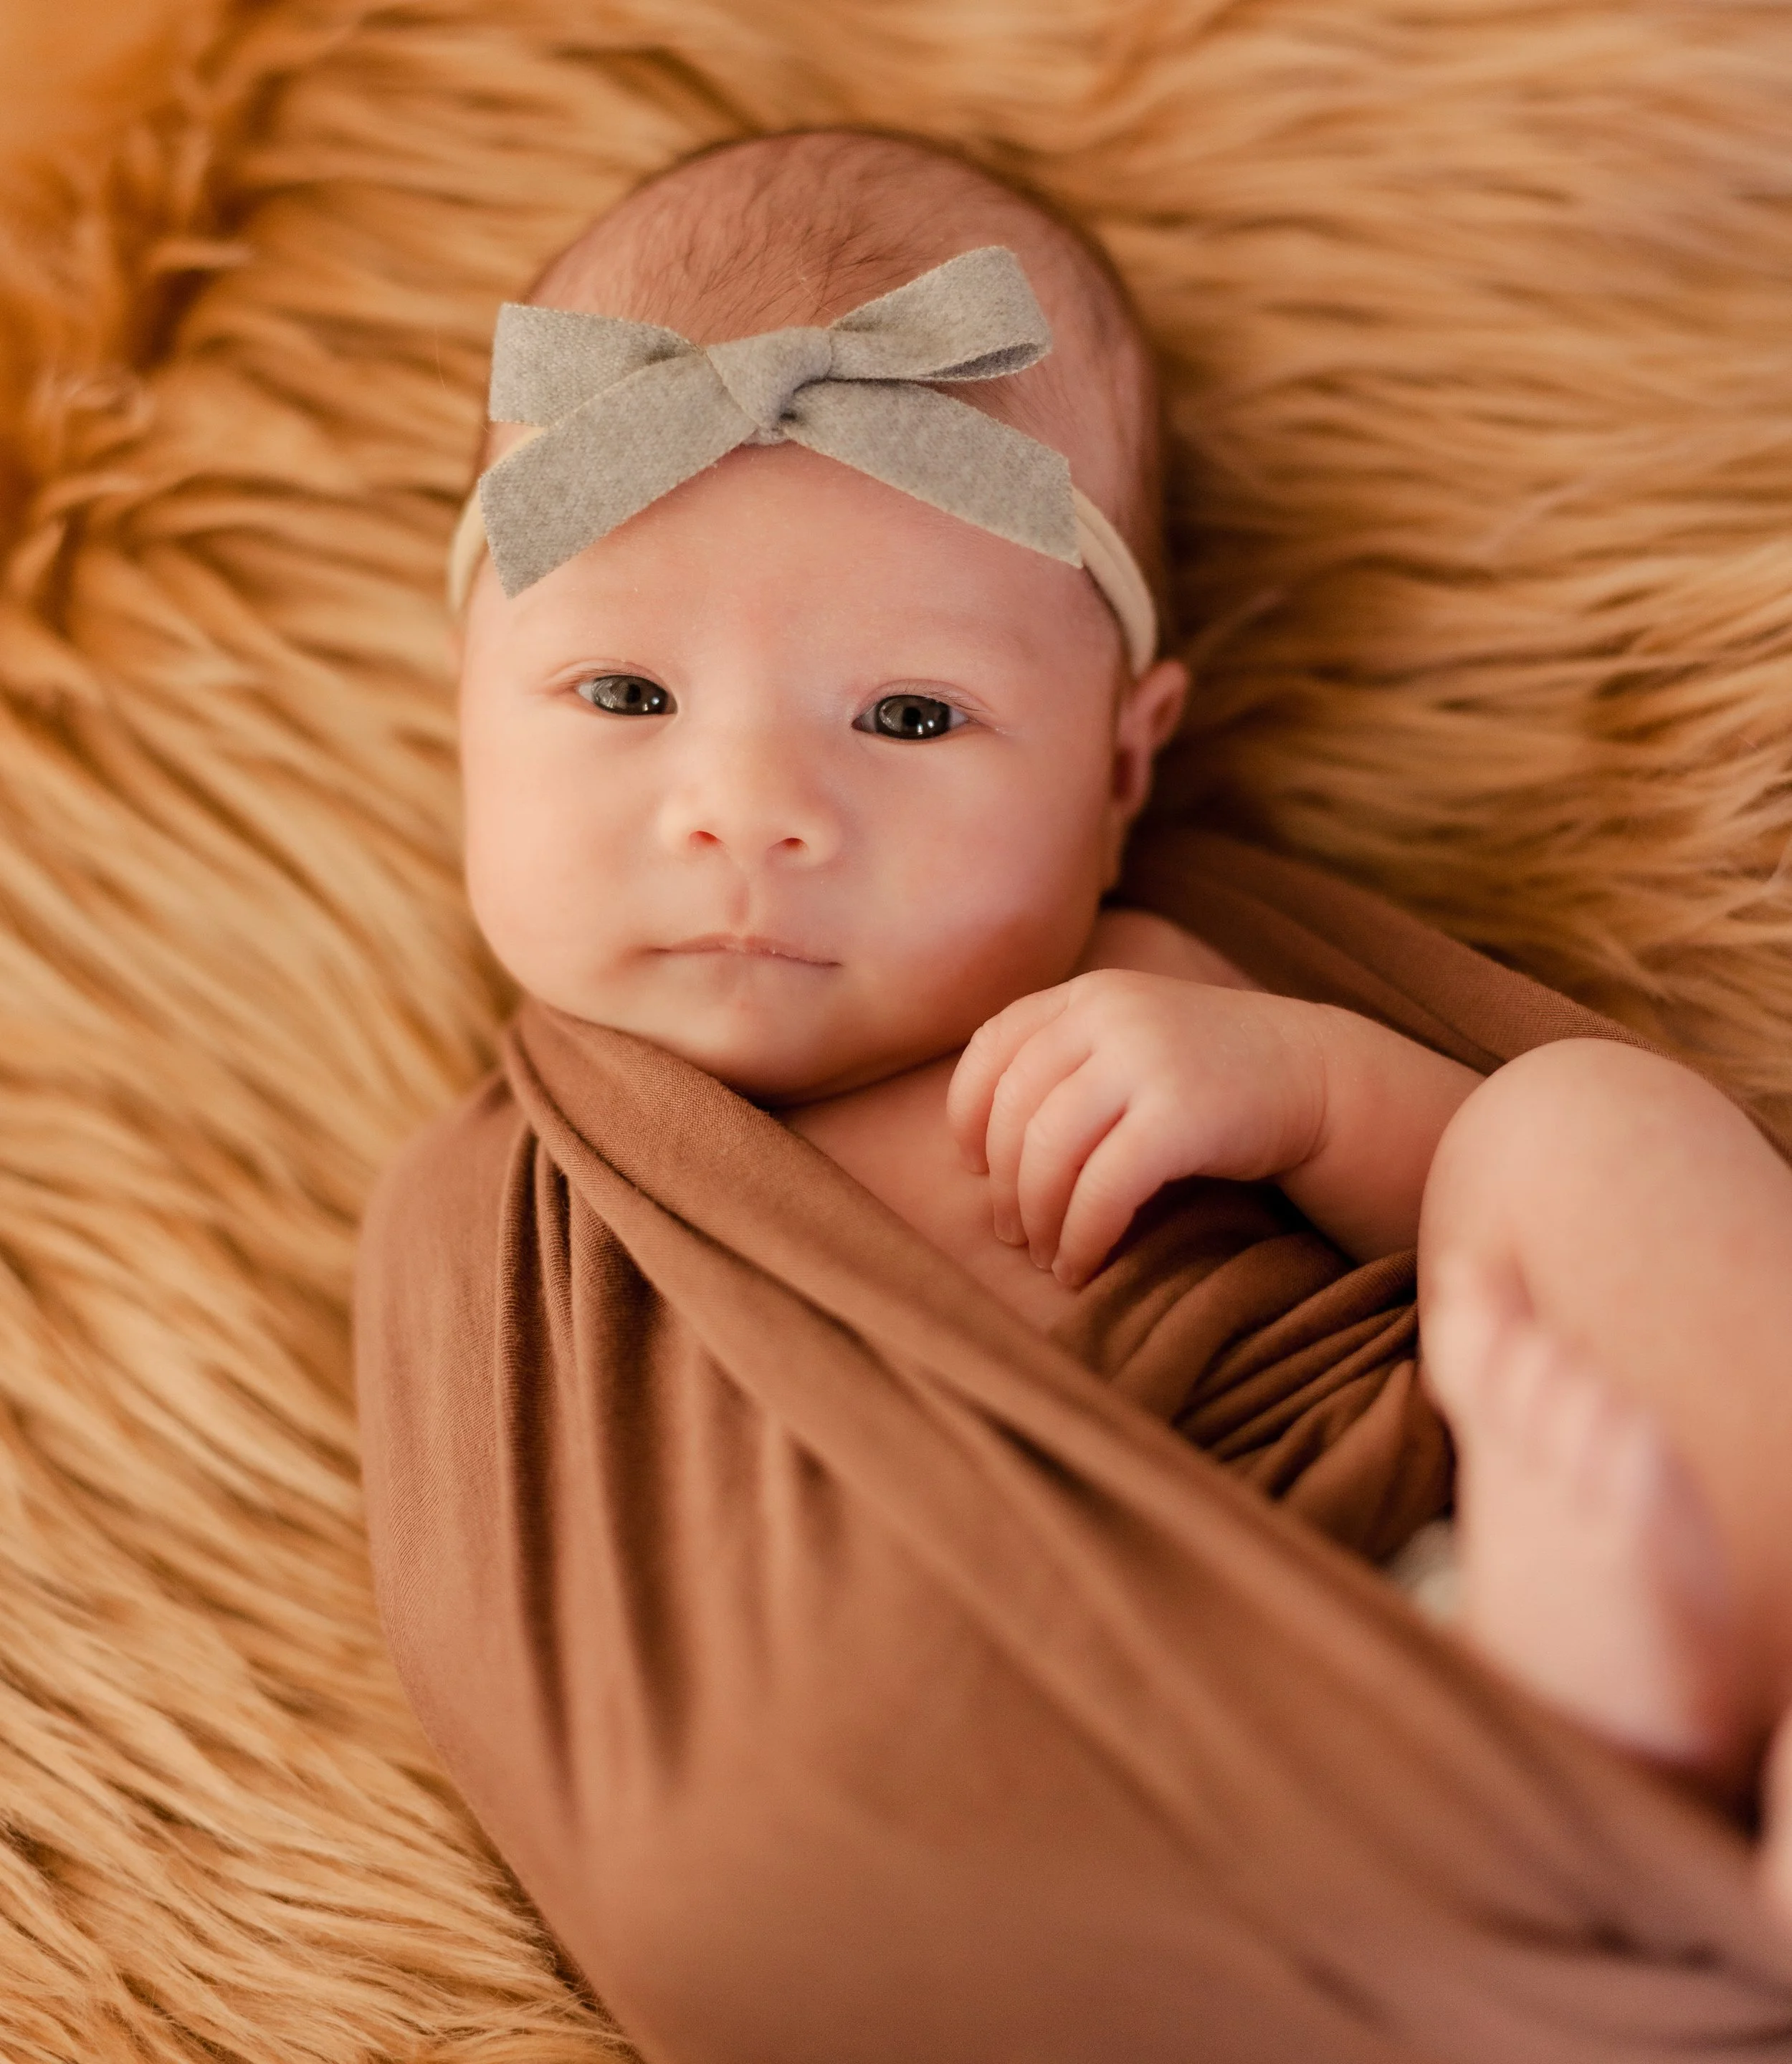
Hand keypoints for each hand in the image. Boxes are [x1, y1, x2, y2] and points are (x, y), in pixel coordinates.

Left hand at [946, 971, 1328, 1288]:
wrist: (1315, 1077)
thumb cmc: (1206, 1075)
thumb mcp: (1129, 1040)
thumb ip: (1063, 1062)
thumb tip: (974, 1145)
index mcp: (1086, 993)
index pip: (991, 1051)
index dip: (966, 1118)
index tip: (972, 1169)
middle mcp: (1108, 1014)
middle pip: (1013, 1114)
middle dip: (1002, 1186)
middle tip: (1012, 1233)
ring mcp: (1145, 1060)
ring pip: (1048, 1154)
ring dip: (1037, 1220)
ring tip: (1045, 1256)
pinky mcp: (1180, 1116)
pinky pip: (1102, 1191)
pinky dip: (1081, 1238)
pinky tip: (1082, 1266)